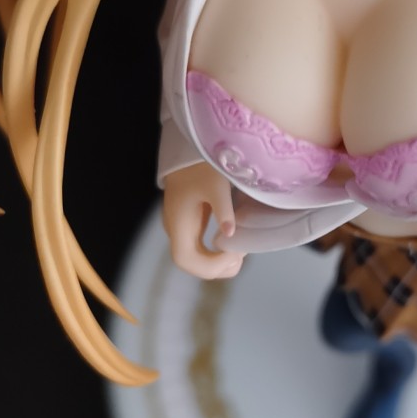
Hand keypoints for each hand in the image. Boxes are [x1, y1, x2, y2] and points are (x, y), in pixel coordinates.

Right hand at [161, 163, 243, 279]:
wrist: (188, 149)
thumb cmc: (200, 165)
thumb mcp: (216, 184)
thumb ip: (223, 209)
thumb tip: (231, 233)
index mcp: (179, 222)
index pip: (186, 260)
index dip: (210, 265)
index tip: (234, 253)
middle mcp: (175, 229)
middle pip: (190, 264)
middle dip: (216, 267)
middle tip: (241, 255)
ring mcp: (179, 228)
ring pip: (193, 259)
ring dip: (215, 263)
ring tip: (239, 252)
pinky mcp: (187, 223)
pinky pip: (197, 248)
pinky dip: (213, 254)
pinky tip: (231, 244)